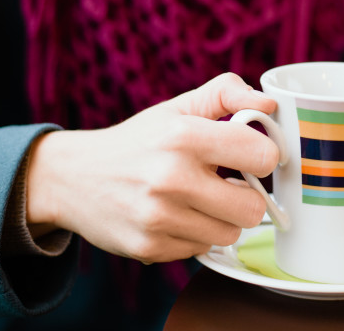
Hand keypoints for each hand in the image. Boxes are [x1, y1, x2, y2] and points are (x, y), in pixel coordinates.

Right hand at [25, 73, 278, 262]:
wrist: (73, 177)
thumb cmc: (138, 140)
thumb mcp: (178, 107)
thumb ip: (226, 94)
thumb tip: (269, 105)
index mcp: (183, 135)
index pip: (262, 155)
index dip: (264, 156)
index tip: (251, 157)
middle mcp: (171, 177)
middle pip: (253, 208)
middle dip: (247, 196)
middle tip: (227, 184)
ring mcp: (159, 217)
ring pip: (231, 234)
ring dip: (221, 219)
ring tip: (198, 200)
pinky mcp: (149, 248)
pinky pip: (201, 249)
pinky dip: (194, 235)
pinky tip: (174, 216)